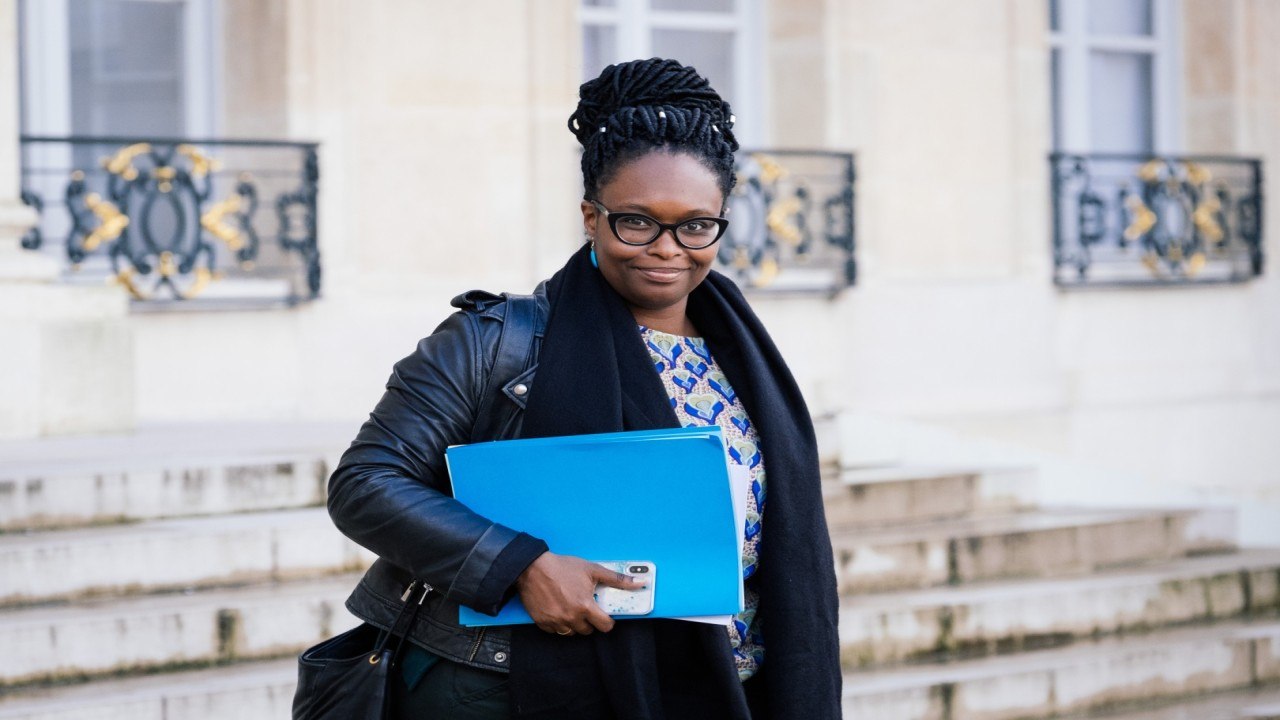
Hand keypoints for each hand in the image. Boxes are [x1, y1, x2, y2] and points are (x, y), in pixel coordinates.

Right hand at [515, 552, 645, 635]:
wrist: (532, 568)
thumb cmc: (562, 567)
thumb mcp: (592, 569)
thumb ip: (617, 579)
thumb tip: (640, 583)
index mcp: (585, 606)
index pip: (605, 626)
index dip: (607, 621)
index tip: (604, 615)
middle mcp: (572, 617)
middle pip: (588, 631)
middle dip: (589, 621)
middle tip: (585, 607)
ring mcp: (556, 622)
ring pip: (572, 632)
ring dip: (574, 624)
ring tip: (571, 608)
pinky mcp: (543, 623)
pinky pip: (556, 631)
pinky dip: (558, 623)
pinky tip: (558, 609)